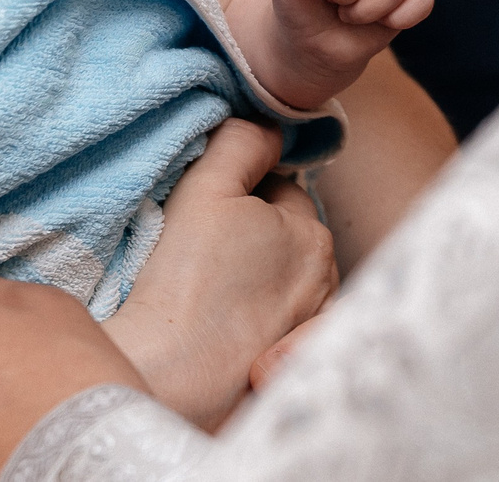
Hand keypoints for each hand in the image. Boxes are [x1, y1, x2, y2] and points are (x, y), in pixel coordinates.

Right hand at [102, 119, 336, 425]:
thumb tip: (267, 124)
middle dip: (257, 236)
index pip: (281, 191)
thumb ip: (241, 143)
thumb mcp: (206, 187)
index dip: (241, 191)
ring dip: (261, 279)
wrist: (172, 374)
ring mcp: (312, 331)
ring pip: (287, 282)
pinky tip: (228, 326)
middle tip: (204, 249)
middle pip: (288, 238)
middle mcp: (325, 283)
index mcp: (312, 234)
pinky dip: (264, 322)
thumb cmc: (186, 279)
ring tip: (212, 290)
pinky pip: (285, 329)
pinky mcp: (294, 370)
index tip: (205, 211)